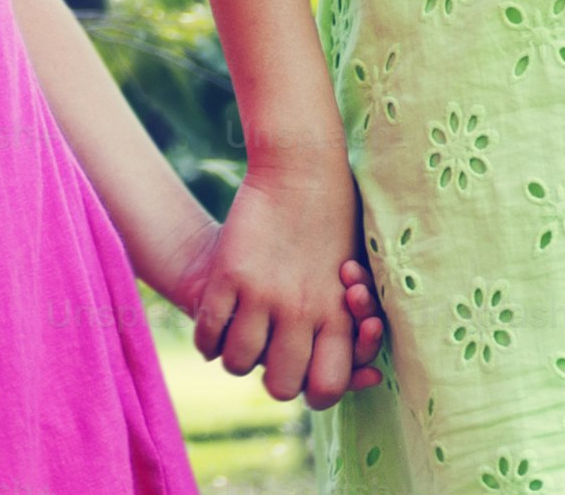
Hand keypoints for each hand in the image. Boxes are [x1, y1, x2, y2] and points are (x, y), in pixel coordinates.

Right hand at [161, 214, 388, 407]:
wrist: (303, 171)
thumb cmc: (336, 223)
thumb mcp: (354, 278)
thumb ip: (346, 322)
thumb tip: (357, 369)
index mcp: (338, 318)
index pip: (326, 388)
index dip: (312, 392)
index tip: (305, 372)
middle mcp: (302, 314)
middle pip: (281, 386)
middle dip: (273, 379)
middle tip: (271, 356)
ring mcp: (263, 295)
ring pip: (240, 362)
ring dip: (237, 358)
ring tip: (239, 341)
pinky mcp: (229, 274)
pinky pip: (209, 329)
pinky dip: (207, 338)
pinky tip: (214, 329)